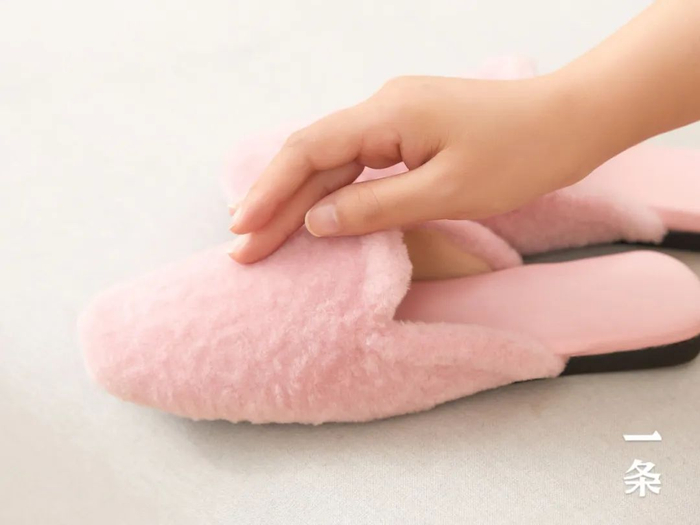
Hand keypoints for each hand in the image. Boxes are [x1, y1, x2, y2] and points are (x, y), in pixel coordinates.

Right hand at [227, 74, 599, 262]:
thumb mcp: (446, 192)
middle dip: (276, 202)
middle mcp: (383, 107)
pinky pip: (359, 162)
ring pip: (334, 160)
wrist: (571, 119)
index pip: (309, 151)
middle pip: (314, 156)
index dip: (271, 192)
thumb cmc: (521, 153)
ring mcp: (396, 116)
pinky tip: (314, 215)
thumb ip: (375, 207)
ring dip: (299, 199)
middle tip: (243, 247)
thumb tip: (316, 221)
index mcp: (388, 113)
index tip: (242, 230)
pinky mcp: (410, 131)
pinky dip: (333, 192)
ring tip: (265, 236)